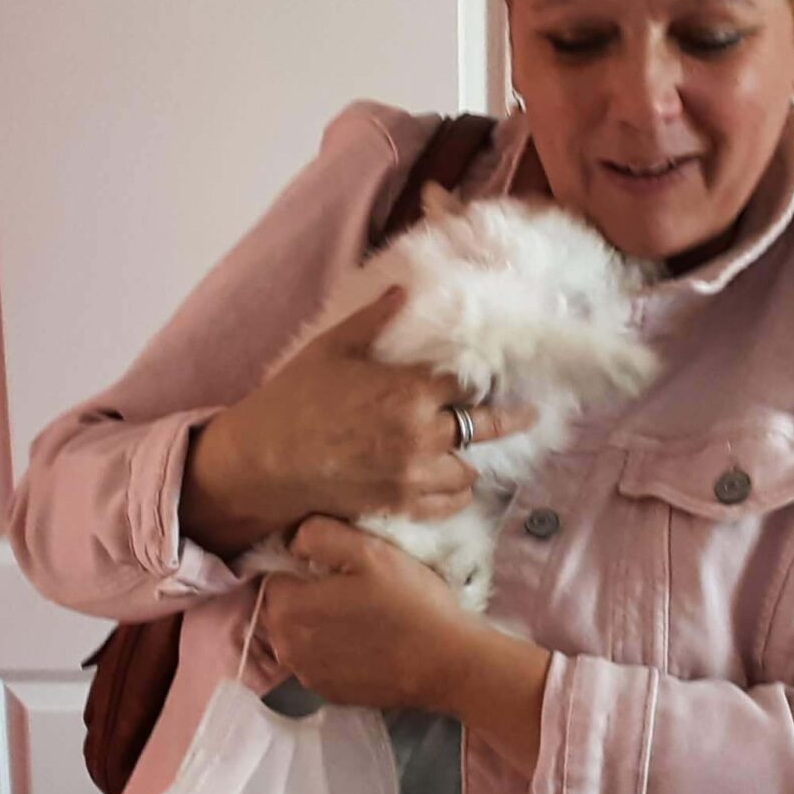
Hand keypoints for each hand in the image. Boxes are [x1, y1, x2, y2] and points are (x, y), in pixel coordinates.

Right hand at [183, 288, 536, 556]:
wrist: (262, 460)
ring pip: (469, 471)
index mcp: (409, 390)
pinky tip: (456, 485)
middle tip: (530, 415)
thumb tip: (402, 289)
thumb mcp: (333, 348)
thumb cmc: (293, 398)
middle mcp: (421, 433)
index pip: (467, 383)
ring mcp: (413, 474)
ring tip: (475, 451)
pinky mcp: (399, 504)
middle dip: (509, 419)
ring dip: (472, 459)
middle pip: (485, 427)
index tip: (492, 376)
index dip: (479, 379)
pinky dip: (456, 495)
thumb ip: (374, 320)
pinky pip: (448, 504)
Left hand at [263, 519, 549, 769]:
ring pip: (298, 635)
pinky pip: (317, 660)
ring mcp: (306, 676)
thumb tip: (292, 539)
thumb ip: (319, 534)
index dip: (302, 566)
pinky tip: (364, 642)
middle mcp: (285, 647)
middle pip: (281, 607)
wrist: (449, 664)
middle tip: (351, 587)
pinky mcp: (327, 694)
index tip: (335, 566)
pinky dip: (331, 650)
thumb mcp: (369, 551)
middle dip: (305, 595)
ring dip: (317, 623)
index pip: (273, 575)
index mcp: (287, 609)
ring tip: (359, 615)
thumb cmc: (410, 603)